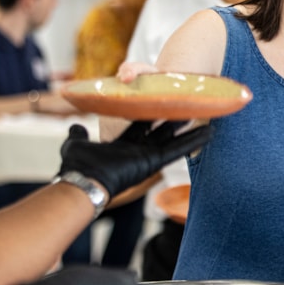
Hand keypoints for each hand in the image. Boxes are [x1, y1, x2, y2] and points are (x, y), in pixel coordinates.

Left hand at [58, 121, 211, 197]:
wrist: (82, 181)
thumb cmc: (78, 166)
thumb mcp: (75, 144)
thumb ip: (78, 135)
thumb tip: (75, 126)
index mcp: (123, 144)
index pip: (141, 125)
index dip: (152, 113)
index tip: (162, 103)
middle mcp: (138, 150)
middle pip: (161, 130)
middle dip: (174, 119)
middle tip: (188, 106)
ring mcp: (148, 157)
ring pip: (173, 139)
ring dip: (190, 130)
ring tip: (206, 118)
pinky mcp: (154, 162)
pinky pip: (177, 150)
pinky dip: (193, 142)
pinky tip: (208, 133)